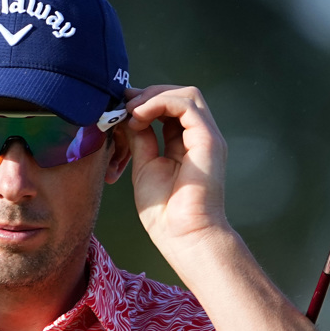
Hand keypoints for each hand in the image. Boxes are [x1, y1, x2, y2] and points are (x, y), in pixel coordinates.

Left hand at [124, 85, 229, 246]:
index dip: (146, 102)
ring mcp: (207, 137)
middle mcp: (200, 137)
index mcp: (185, 144)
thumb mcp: (145, 166)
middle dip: (149, 94)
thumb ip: (141, 139)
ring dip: (154, 96)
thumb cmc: (164, 213)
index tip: (120, 107)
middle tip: (123, 103)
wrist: (184, 237)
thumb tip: (130, 116)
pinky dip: (160, 102)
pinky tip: (140, 115)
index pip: (170, 109)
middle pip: (180, 96)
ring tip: (131, 110)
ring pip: (187, 95)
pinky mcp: (209, 140)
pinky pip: (186, 105)